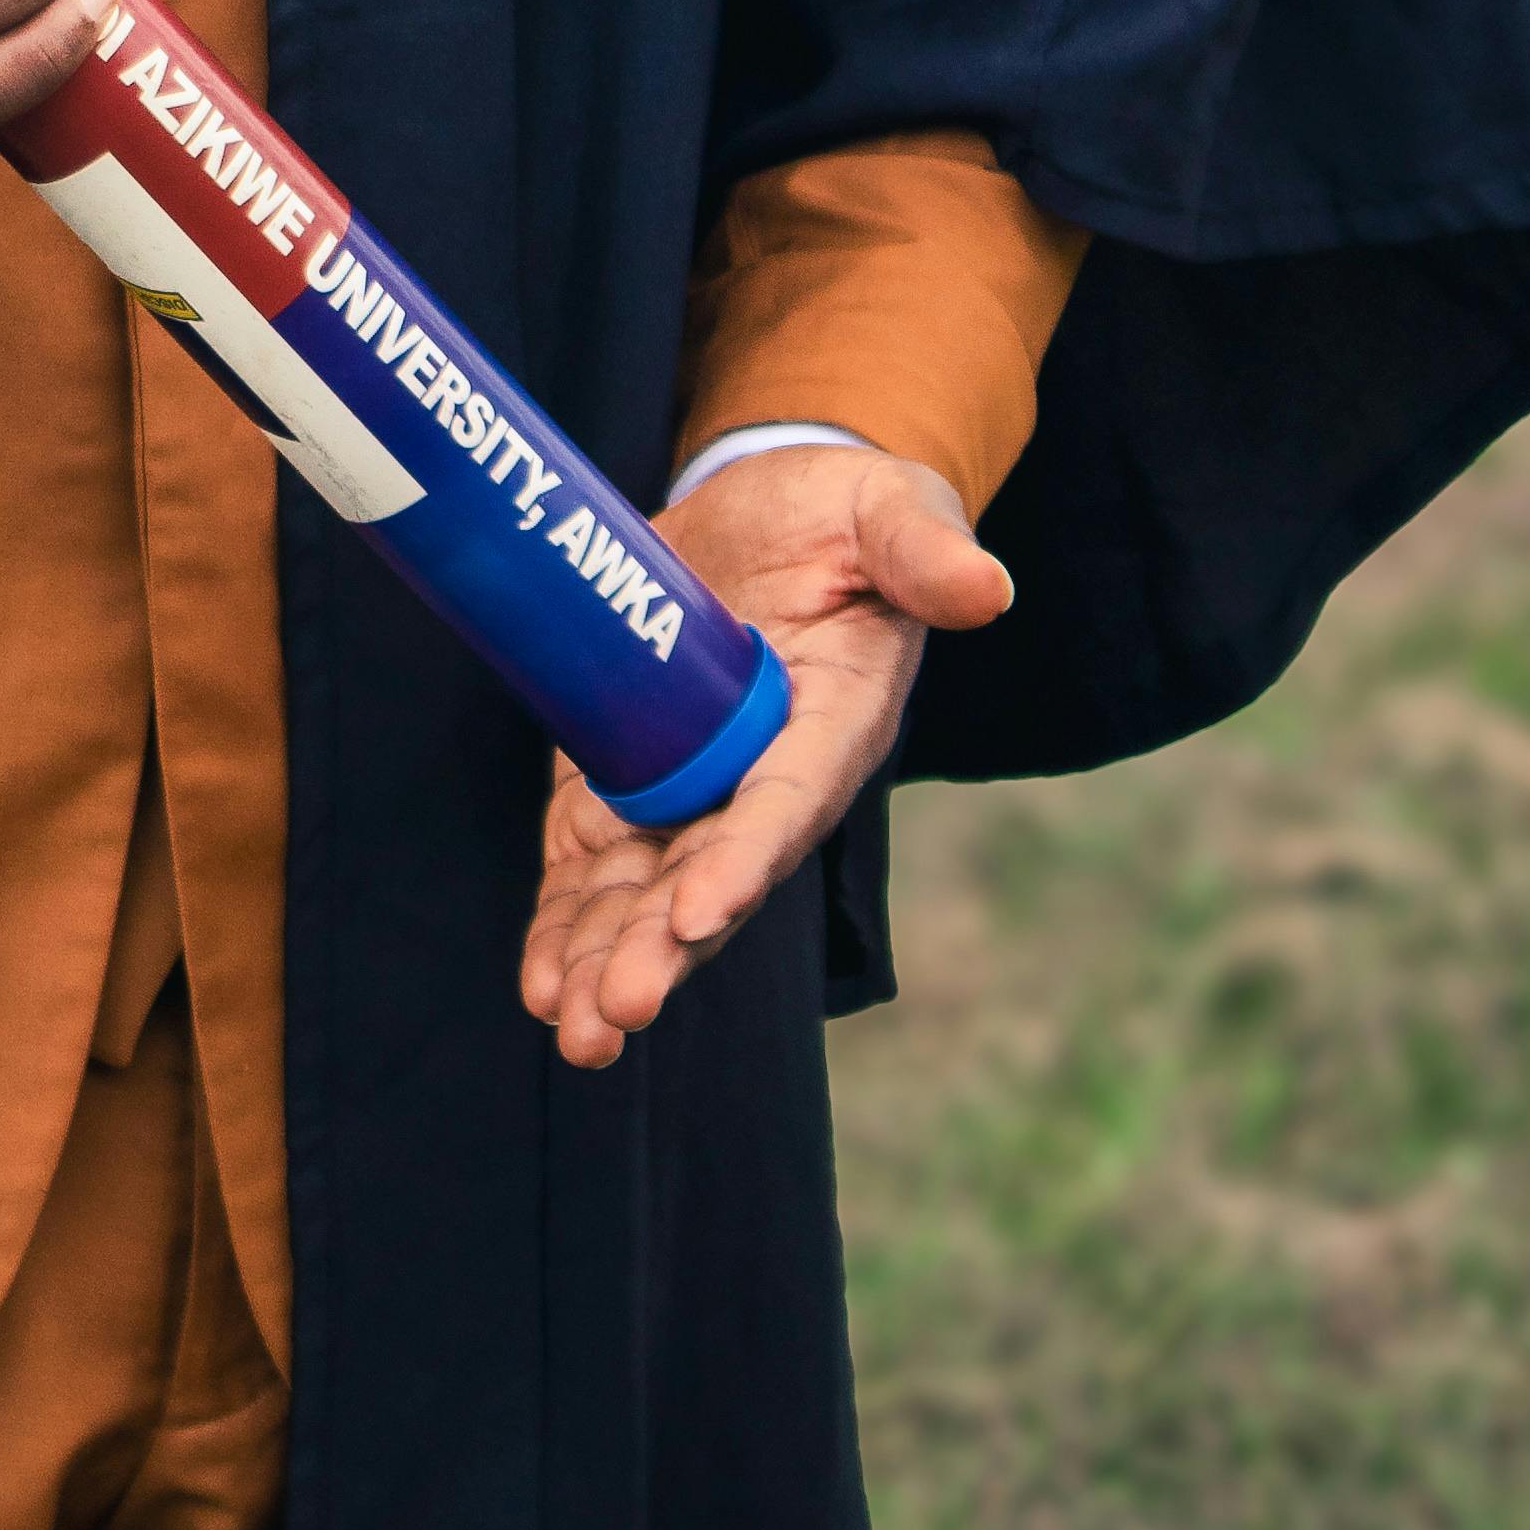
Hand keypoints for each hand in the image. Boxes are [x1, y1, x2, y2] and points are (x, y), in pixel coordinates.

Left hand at [519, 446, 1010, 1068]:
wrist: (770, 504)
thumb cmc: (845, 513)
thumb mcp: (887, 511)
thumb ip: (924, 550)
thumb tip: (988, 586)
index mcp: (832, 723)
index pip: (787, 803)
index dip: (743, 860)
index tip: (695, 915)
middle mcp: (764, 779)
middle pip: (708, 879)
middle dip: (661, 950)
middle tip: (615, 1014)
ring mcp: (691, 786)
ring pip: (644, 892)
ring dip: (605, 958)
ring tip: (569, 1025)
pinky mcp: (625, 772)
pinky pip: (592, 862)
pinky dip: (565, 921)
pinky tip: (541, 987)